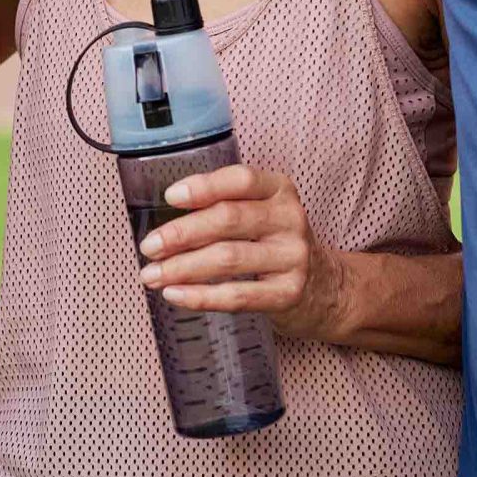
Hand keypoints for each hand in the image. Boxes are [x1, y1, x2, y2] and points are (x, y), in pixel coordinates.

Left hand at [137, 164, 348, 342]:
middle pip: (228, 220)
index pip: (241, 180)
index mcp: (279, 190)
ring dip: (181, 268)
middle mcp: (290, 219)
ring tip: (151, 275)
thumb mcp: (263, 212)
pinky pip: (237, 296)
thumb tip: (164, 217)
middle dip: (181, 233)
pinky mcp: (289, 294)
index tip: (170, 197)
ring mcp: (292, 258)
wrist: (327, 287)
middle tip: (149, 247)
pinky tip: (175, 295)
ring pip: (228, 258)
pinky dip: (200, 296)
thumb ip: (225, 205)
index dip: (204, 187)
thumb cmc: (276, 242)